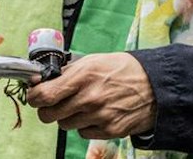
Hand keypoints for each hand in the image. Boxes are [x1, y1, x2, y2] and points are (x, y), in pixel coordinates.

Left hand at [23, 52, 154, 138]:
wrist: (158, 86)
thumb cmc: (126, 70)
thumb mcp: (96, 60)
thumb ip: (69, 72)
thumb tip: (43, 80)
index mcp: (84, 75)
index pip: (42, 95)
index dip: (34, 96)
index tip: (36, 95)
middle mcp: (89, 97)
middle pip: (48, 114)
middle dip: (49, 108)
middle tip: (58, 102)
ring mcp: (99, 116)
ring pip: (64, 125)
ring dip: (69, 116)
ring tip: (85, 105)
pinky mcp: (108, 130)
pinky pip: (82, 132)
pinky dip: (86, 125)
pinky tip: (98, 113)